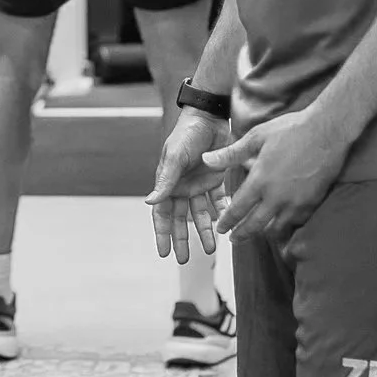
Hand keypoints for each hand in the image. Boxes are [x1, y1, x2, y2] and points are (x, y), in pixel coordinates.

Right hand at [144, 109, 230, 262]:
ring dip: (205, 231)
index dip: (162, 233)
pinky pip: (218, 202)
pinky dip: (222, 213)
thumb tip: (149, 203)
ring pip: (201, 214)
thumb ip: (165, 181)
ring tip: (211, 249)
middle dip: (182, 239)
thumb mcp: (175, 157)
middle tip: (184, 259)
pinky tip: (227, 225)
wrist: (210, 116)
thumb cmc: (187, 134)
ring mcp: (199, 184)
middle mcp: (182, 186)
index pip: (162, 213)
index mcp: (168, 182)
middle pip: (181, 219)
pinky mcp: (216, 179)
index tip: (164, 253)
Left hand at [205, 108, 347, 245]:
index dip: (227, 222)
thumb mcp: (256, 137)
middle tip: (234, 240)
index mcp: (260, 181)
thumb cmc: (290, 130)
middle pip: (256, 226)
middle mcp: (277, 197)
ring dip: (264, 232)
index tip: (221, 229)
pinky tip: (282, 223)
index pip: (238, 210)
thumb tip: (206, 160)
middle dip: (242, 235)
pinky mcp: (313, 203)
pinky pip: (296, 223)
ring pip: (277, 228)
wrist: (328, 131)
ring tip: (257, 232)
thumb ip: (231, 154)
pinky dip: (287, 226)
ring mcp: (297, 203)